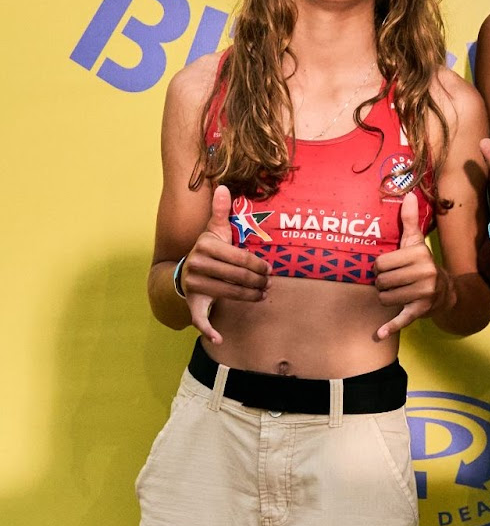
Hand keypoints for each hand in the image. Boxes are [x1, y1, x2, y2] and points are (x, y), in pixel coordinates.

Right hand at [181, 185, 269, 343]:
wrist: (183, 273)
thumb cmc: (208, 250)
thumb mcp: (214, 230)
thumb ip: (221, 210)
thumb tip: (224, 186)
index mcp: (206, 246)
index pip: (240, 258)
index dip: (258, 265)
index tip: (270, 271)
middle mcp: (196, 265)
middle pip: (237, 277)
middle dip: (258, 282)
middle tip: (270, 285)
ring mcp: (193, 285)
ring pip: (229, 295)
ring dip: (249, 297)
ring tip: (262, 295)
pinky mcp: (191, 303)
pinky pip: (199, 319)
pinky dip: (208, 330)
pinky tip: (219, 339)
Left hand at [373, 193, 442, 339]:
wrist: (447, 292)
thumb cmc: (423, 264)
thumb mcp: (417, 242)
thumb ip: (410, 220)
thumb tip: (408, 194)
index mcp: (420, 254)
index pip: (380, 263)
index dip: (380, 267)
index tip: (389, 268)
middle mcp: (424, 273)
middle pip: (381, 281)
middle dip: (382, 283)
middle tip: (393, 282)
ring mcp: (423, 293)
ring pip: (384, 298)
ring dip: (386, 298)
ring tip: (396, 293)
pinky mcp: (421, 311)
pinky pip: (401, 319)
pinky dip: (390, 327)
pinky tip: (379, 334)